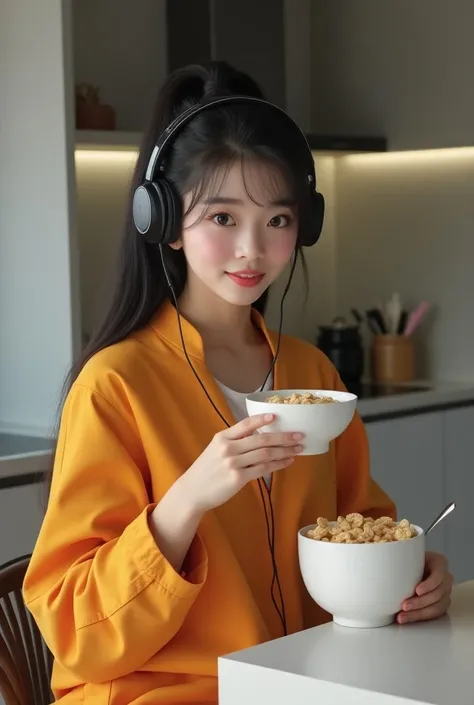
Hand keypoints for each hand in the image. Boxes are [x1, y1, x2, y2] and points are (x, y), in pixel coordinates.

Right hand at [178, 413, 302, 514]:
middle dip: (283, 437)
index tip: (276, 416)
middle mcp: (228, 448)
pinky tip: (287, 462)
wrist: (192, 491)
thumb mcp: (215, 449)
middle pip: (261, 439)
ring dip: (284, 451)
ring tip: (298, 449)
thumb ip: (234, 442)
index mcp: (222, 437)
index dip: (261, 419)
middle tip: (299, 435)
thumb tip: (259, 436)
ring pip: (265, 454)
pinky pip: (263, 469)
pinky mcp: (238, 478)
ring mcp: (233, 463)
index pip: (245, 424)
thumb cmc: (206, 470)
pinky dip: (277, 465)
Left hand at [397, 551, 452, 623]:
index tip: (417, 590)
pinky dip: (419, 617)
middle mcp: (446, 578)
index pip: (438, 575)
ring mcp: (445, 592)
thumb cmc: (408, 559)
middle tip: (404, 606)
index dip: (429, 584)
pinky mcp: (441, 604)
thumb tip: (384, 563)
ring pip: (437, 607)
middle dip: (420, 602)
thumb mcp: (406, 554)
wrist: (409, 567)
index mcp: (439, 562)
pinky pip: (433, 614)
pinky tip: (406, 618)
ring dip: (418, 613)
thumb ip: (400, 558)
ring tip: (402, 616)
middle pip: (437, 594)